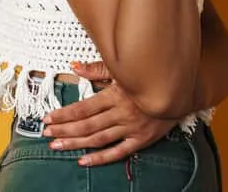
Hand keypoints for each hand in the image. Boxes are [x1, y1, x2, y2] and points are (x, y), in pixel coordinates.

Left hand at [42, 61, 179, 166]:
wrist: (181, 91)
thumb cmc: (149, 76)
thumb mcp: (123, 69)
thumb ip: (97, 69)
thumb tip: (75, 66)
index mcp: (116, 94)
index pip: (83, 107)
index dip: (64, 114)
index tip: (48, 117)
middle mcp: (121, 113)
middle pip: (87, 125)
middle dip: (64, 130)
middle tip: (46, 133)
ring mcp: (131, 128)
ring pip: (98, 139)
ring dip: (76, 143)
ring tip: (57, 145)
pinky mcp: (141, 140)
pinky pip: (118, 152)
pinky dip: (100, 158)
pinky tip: (83, 161)